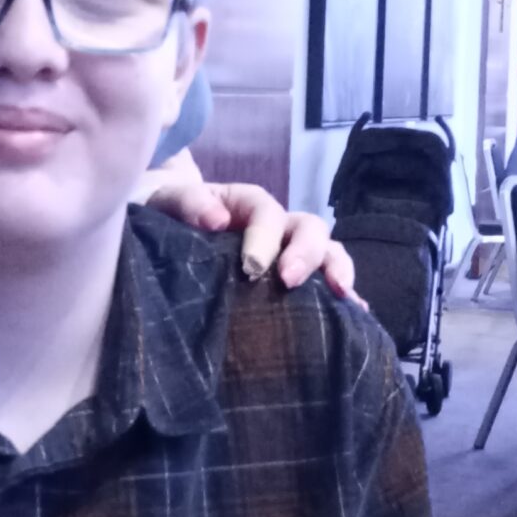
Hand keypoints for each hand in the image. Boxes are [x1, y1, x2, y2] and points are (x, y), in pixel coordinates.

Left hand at [142, 161, 357, 301]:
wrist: (160, 230)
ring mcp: (287, 251)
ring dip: (336, 269)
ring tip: (341, 295)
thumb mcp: (165, 202)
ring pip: (326, 250)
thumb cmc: (164, 215)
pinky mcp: (291, 279)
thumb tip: (217, 219)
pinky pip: (325, 281)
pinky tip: (356, 314)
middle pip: (307, 228)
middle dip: (306, 253)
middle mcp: (274, 225)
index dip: (265, 237)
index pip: (266, 212)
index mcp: (245, 204)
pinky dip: (344, 295)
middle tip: (289, 280)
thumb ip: (187, 204)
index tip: (253, 267)